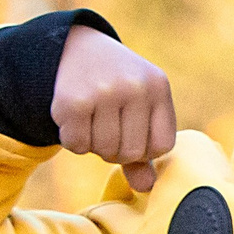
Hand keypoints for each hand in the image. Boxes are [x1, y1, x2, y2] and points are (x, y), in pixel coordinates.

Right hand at [51, 26, 174, 193]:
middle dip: (116, 149)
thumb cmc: (114, 85)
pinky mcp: (73, 101)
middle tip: (105, 125)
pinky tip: (74, 118)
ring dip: (94, 144)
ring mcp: (104, 92)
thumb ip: (145, 149)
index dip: (143, 148)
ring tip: (91, 119)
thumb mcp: (138, 107)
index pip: (161, 146)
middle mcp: (135, 86)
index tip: (129, 131)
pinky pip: (77, 145)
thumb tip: (146, 188)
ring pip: (104, 151)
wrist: (73, 46)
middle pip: (131, 153)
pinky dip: (73, 140)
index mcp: (158, 87)